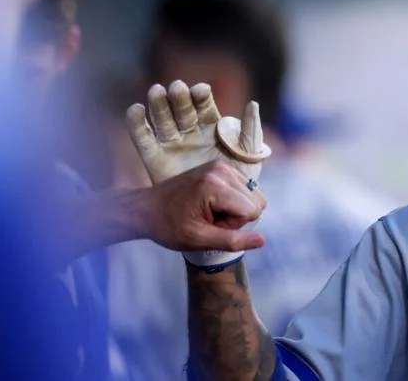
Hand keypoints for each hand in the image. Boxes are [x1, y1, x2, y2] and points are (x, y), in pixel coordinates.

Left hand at [127, 81, 271, 266]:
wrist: (145, 208)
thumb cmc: (168, 226)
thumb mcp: (198, 239)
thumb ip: (232, 240)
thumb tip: (262, 241)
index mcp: (216, 185)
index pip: (252, 211)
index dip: (234, 225)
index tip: (209, 225)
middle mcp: (222, 170)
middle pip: (256, 201)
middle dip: (237, 216)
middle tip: (208, 219)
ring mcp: (222, 165)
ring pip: (253, 195)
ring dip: (235, 208)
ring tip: (208, 212)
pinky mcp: (221, 166)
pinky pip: (245, 187)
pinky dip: (233, 199)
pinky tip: (210, 203)